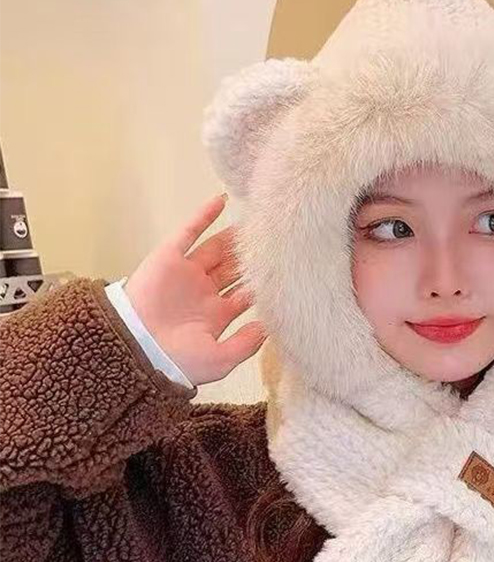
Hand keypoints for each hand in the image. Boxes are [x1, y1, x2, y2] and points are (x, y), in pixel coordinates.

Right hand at [123, 194, 266, 385]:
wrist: (139, 349)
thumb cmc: (178, 361)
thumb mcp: (221, 359)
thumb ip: (248, 343)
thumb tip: (271, 327)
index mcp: (216, 315)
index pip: (246, 294)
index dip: (264, 283)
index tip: (287, 270)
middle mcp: (204, 292)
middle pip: (234, 269)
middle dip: (252, 257)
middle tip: (276, 240)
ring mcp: (187, 274)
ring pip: (216, 249)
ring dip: (234, 236)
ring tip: (257, 221)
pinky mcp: (170, 257)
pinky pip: (189, 232)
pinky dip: (204, 216)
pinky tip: (222, 201)